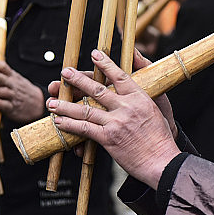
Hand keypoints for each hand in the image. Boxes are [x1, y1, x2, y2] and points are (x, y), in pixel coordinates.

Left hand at [0, 58, 44, 123]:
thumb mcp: (16, 78)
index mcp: (13, 76)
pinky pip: (4, 105)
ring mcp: (13, 96)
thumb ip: (1, 73)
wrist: (39, 104)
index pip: (3, 67)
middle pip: (3, 78)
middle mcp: (13, 85)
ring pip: (3, 92)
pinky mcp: (13, 108)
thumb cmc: (22, 90)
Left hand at [47, 49, 179, 188]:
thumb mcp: (160, 104)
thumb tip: (136, 54)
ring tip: (51, 102)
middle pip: (97, 90)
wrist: (162, 161)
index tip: (94, 54)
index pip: (119, 76)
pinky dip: (70, 125)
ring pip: (85, 110)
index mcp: (139, 97)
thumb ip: (146, 82)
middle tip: (64, 72)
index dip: (105, 64)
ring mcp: (116, 122)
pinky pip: (85, 129)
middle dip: (77, 80)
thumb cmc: (161, 135)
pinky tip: (59, 122)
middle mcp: (126, 107)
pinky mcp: (109, 139)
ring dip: (65, 106)